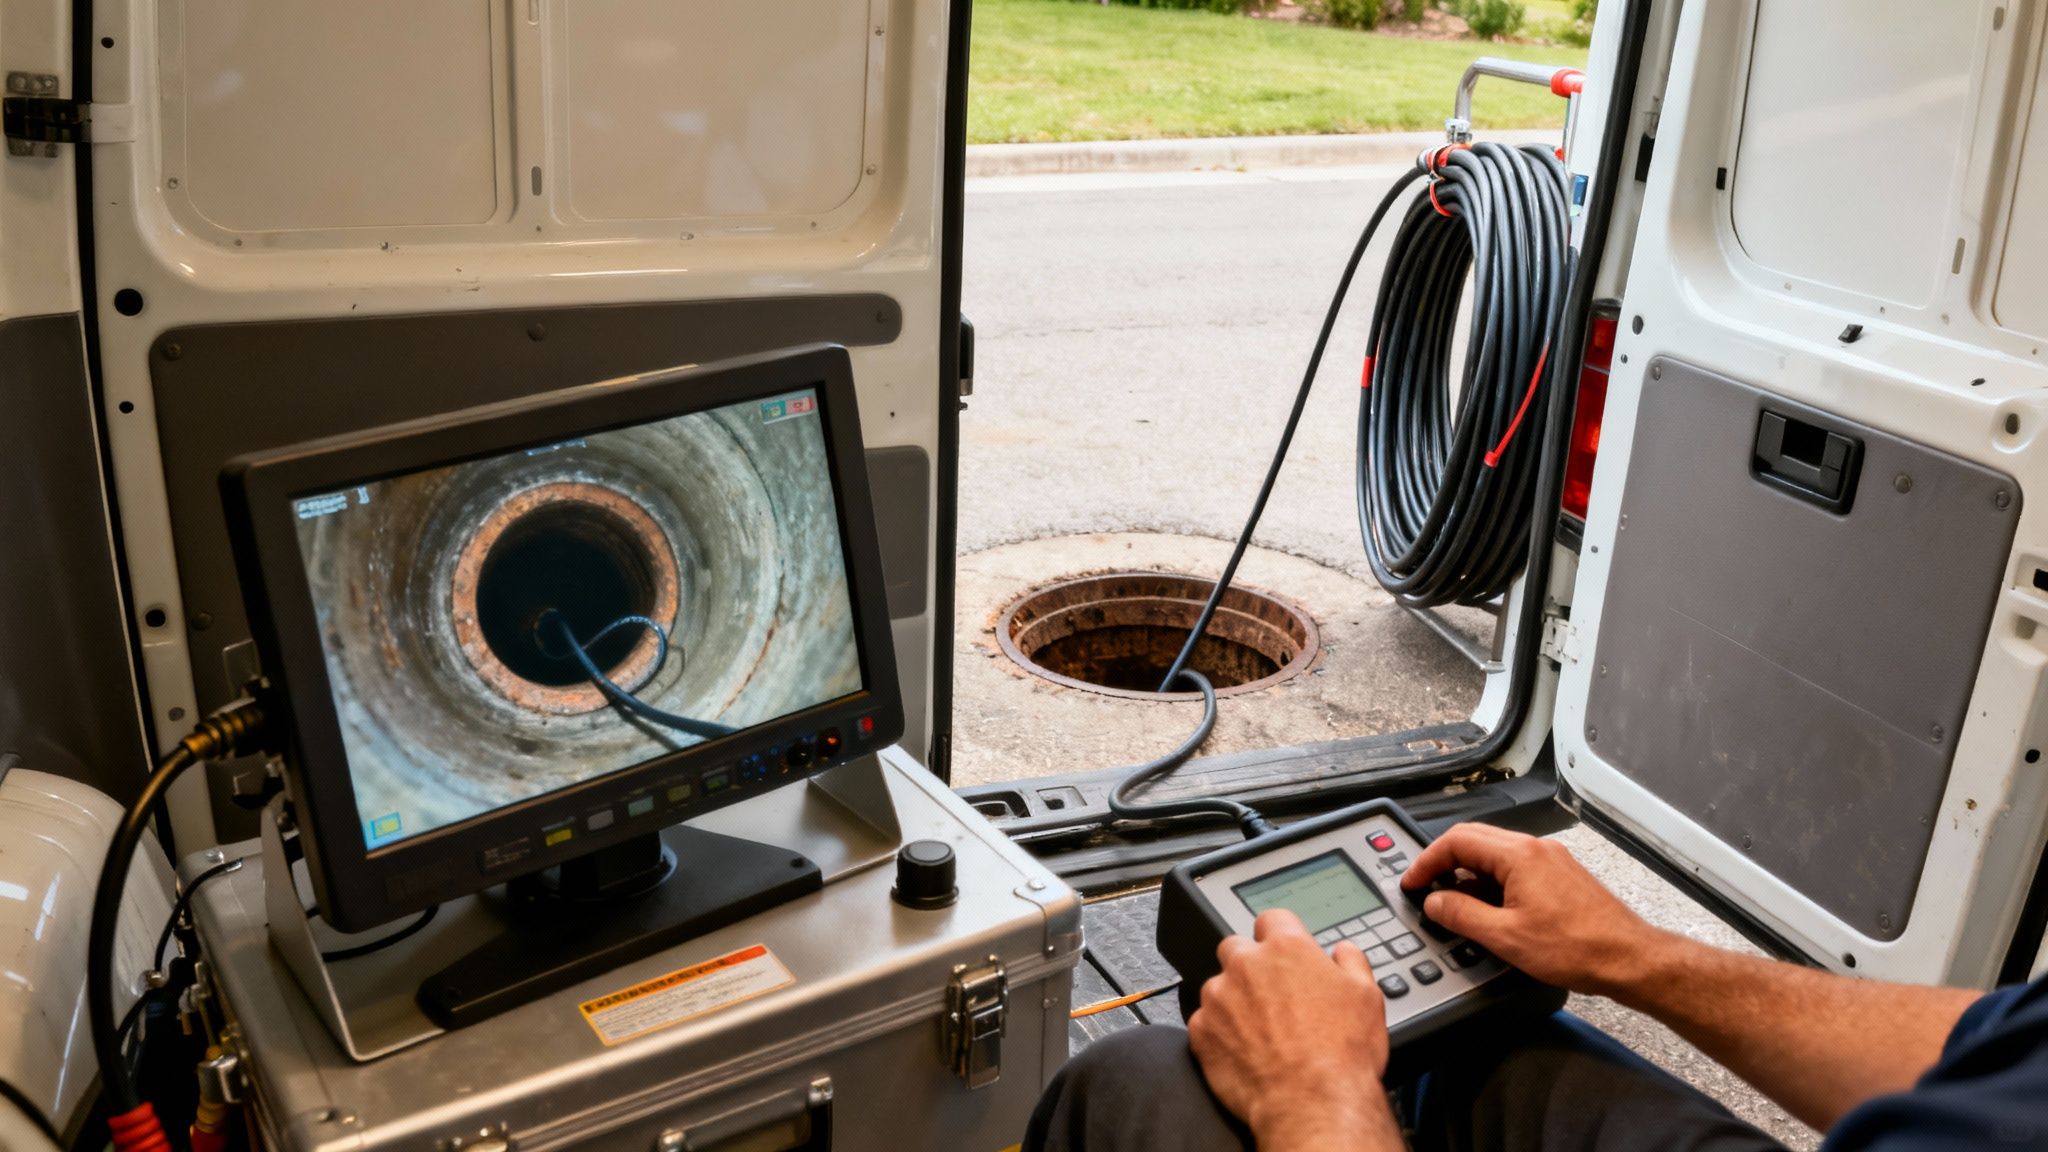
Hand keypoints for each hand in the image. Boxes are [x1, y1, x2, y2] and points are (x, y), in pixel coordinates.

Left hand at [1186, 909, 1398, 1151]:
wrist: (1313, 1102)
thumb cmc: (1341, 1054)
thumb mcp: (1367, 997)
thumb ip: (1351, 962)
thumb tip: (1344, 952)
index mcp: (1287, 948)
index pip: (1273, 920)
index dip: (1280, 936)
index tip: (1284, 953)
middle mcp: (1246, 965)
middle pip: (1236, 948)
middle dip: (1250, 965)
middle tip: (1270, 995)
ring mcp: (1218, 997)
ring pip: (1217, 986)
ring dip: (1232, 1000)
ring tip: (1259, 1030)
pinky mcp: (1201, 1032)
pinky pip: (1203, 1022)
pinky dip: (1218, 1032)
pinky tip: (1241, 1050)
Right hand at [1400, 823, 1666, 997]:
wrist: (1629, 960)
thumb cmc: (1578, 949)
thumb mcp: (1505, 938)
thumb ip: (1461, 915)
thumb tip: (1434, 901)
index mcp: (1519, 855)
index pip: (1456, 840)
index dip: (1426, 861)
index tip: (1412, 882)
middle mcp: (1536, 849)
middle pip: (1475, 840)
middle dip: (1444, 863)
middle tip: (1426, 888)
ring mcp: (1551, 860)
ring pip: (1495, 855)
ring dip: (1469, 874)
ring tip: (1455, 905)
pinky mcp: (1561, 876)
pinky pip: (1516, 868)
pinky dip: (1493, 882)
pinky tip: (1490, 909)